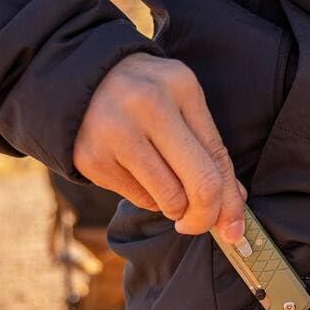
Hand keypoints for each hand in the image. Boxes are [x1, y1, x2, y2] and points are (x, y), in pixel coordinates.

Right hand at [74, 53, 245, 242]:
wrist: (76, 80)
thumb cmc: (144, 96)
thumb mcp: (180, 104)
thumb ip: (207, 149)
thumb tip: (233, 205)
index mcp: (180, 86)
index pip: (218, 157)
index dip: (231, 202)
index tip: (234, 229)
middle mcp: (148, 105)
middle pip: (200, 184)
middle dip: (206, 217)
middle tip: (200, 225)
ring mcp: (115, 131)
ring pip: (169, 199)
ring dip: (176, 209)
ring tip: (167, 190)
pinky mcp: (92, 158)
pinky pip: (139, 199)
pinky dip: (148, 199)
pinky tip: (137, 174)